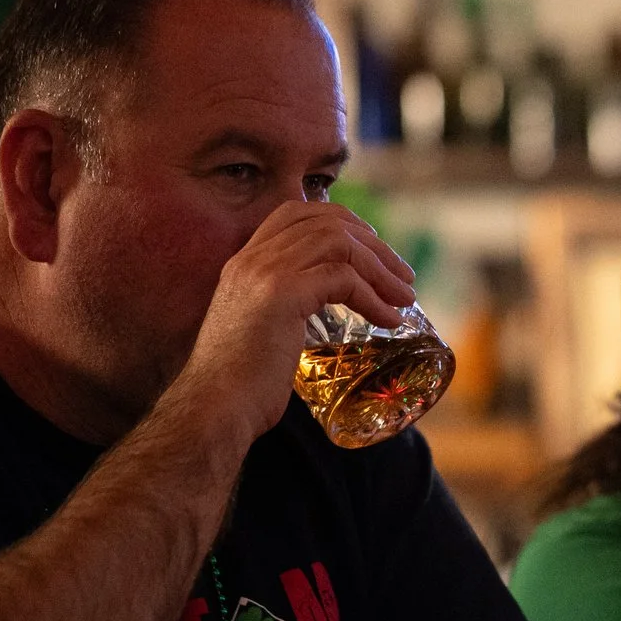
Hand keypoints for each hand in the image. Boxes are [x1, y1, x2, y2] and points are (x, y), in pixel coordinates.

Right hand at [164, 202, 415, 446]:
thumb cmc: (242, 383)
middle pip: (325, 223)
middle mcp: (251, 259)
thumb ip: (287, 303)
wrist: (214, 408)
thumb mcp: (264, 328)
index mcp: (244, 262)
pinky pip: (342, 278)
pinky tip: (388, 320)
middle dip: (373, 245)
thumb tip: (329, 301)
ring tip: (405, 297)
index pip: (294, 213)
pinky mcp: (280, 294)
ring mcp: (263, 273)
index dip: (340, 221)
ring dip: (381, 268)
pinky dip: (373, 297)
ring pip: (339, 244)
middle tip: (403, 275)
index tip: (371, 247)